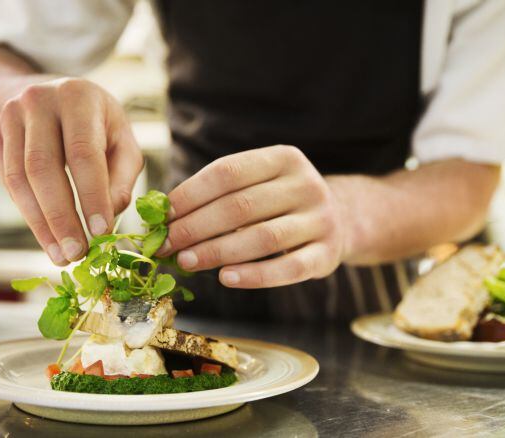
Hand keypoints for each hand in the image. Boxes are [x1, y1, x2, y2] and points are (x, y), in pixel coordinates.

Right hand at [0, 78, 142, 264]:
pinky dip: (28, 213)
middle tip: (76, 253)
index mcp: (78, 97)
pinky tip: (46, 237)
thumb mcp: (122, 140)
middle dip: (61, 217)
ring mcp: (9, 115)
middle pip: (44, 167)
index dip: (91, 195)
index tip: (101, 231)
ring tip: (61, 255)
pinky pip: (8, 181)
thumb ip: (123, 175)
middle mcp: (38, 101)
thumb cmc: (97, 124)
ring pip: (19, 178)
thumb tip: (112, 212)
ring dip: (40, 223)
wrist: (49, 95)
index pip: (83, 153)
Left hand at [159, 145, 348, 287]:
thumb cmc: (281, 202)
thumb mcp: (260, 184)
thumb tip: (166, 216)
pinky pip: (288, 269)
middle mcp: (306, 184)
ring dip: (218, 252)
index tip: (163, 216)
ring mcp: (321, 219)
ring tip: (187, 262)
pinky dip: (255, 276)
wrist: (341, 219)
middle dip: (196, 227)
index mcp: (284, 158)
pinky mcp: (327, 254)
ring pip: (262, 237)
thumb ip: (222, 194)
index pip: (228, 172)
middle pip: (241, 206)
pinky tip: (226, 278)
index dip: (190, 194)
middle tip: (167, 245)